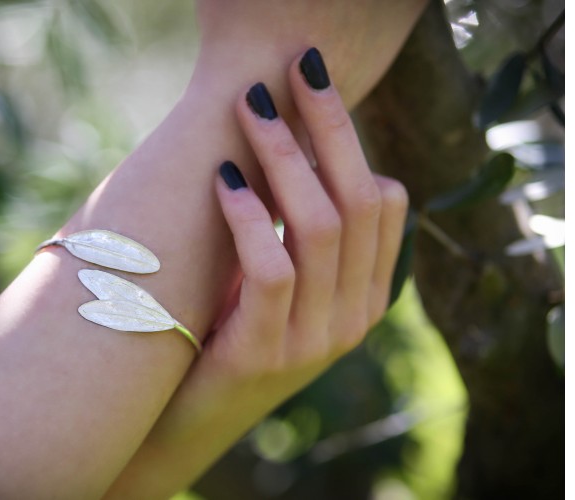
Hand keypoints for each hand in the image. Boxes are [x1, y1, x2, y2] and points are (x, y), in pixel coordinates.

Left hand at [105, 47, 407, 497]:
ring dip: (286, 157)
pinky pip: (274, 269)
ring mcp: (316, 339)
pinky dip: (250, 216)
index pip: (386, 201)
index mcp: (366, 294)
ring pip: (321, 226)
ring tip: (250, 107)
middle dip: (330, 126)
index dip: (353, 138)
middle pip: (359, 200)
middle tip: (296, 69)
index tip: (312, 89)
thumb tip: (290, 141)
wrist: (188, 418)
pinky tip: (225, 177)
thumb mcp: (277, 278)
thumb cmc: (227, 329)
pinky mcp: (267, 353)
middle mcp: (354, 316)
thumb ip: (296, 228)